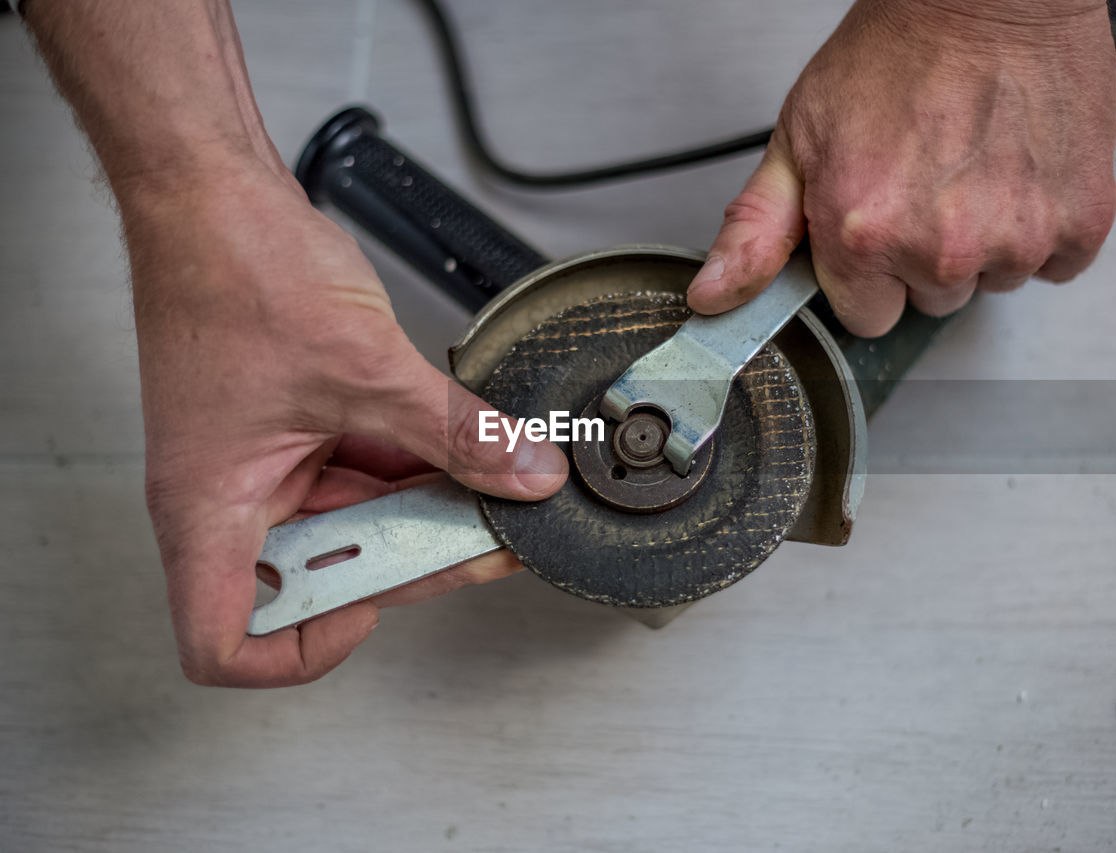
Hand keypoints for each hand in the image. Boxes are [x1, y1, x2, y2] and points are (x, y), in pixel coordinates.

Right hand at [122, 164, 567, 687]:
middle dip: (409, 561)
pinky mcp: (295, 426)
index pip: (224, 641)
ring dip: (425, 510)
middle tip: (488, 540)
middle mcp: (233, 497)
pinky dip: (417, 464)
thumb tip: (523, 474)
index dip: (298, 652)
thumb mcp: (365, 366)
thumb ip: (455, 432)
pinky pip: (364, 468)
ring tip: (499, 494)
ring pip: (354, 520)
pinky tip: (472, 450)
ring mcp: (265, 462)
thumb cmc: (232, 267)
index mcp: (212, 507)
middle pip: (321, 576)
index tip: (369, 609)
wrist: (210, 191)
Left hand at [686, 0, 1115, 335]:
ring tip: (977, 165)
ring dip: (988, 239)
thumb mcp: (800, 136)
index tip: (879, 227)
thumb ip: (756, 229)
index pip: (867, 317)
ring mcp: (1016, 239)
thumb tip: (715, 299)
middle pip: (931, 301)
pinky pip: (1058, 263)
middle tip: (929, 179)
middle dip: (925, 255)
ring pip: (994, 280)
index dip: (871, 273)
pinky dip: (1047, 226)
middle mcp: (940, 251)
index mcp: (863, 236)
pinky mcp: (1081, 222)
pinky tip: (1021, 172)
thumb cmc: (897, 51)